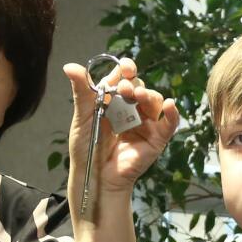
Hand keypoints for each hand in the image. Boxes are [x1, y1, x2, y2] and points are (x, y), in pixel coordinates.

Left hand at [62, 58, 180, 203]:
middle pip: (140, 87)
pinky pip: (169, 124)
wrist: (94, 175)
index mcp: (115, 100)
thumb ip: (82, 92)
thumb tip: (69, 66)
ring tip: (138, 97)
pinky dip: (172, 113)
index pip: (125, 78)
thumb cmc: (87, 147)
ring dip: (148, 95)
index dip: (127, 69)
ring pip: (154, 100)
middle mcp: (132, 108)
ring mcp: (146, 122)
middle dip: (133, 85)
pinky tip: (169, 105)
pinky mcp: (156, 138)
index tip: (126, 68)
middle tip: (124, 90)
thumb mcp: (82, 117)